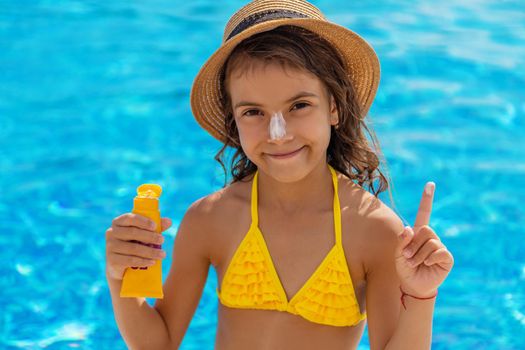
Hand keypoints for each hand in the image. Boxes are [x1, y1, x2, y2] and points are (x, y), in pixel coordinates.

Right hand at [105, 213, 172, 279]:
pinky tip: (152, 262)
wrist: (122, 267)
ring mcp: (110, 247)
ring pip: (133, 248)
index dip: (142, 221)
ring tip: (162, 254)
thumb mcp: (144, 234)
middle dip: (150, 236)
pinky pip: (129, 260)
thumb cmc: (135, 244)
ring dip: (150, 251)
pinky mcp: (112, 260)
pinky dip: (143, 261)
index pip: (129, 218)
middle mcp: (111, 232)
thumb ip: (155, 227)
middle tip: (162, 240)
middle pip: (132, 233)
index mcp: (118, 222)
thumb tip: (169, 221)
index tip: (155, 226)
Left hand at [395, 182, 453, 297]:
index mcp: (418, 233)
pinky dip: (430, 258)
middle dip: (414, 244)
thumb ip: (401, 241)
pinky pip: (440, 252)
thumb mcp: (398, 254)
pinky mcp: (447, 257)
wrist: (413, 285)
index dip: (427, 199)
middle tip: (407, 256)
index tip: (430, 184)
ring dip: (419, 254)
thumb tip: (408, 228)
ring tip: (415, 263)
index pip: (424, 213)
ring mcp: (440, 247)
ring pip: (431, 241)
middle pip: (425, 230)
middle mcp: (431, 237)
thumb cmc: (405, 268)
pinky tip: (427, 264)